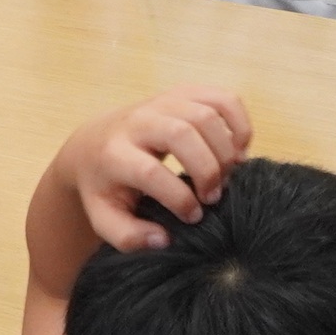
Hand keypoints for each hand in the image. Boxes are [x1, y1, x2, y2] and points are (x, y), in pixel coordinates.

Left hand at [69, 87, 250, 251]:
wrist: (95, 143)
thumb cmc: (106, 187)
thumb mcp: (105, 217)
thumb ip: (129, 237)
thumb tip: (164, 239)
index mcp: (113, 153)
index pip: (150, 171)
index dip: (179, 198)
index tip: (192, 217)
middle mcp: (137, 122)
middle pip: (182, 133)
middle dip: (207, 170)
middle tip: (212, 197)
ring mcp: (162, 103)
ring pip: (205, 114)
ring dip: (226, 150)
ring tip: (227, 177)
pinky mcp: (184, 94)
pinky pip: (222, 98)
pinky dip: (240, 123)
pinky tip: (239, 150)